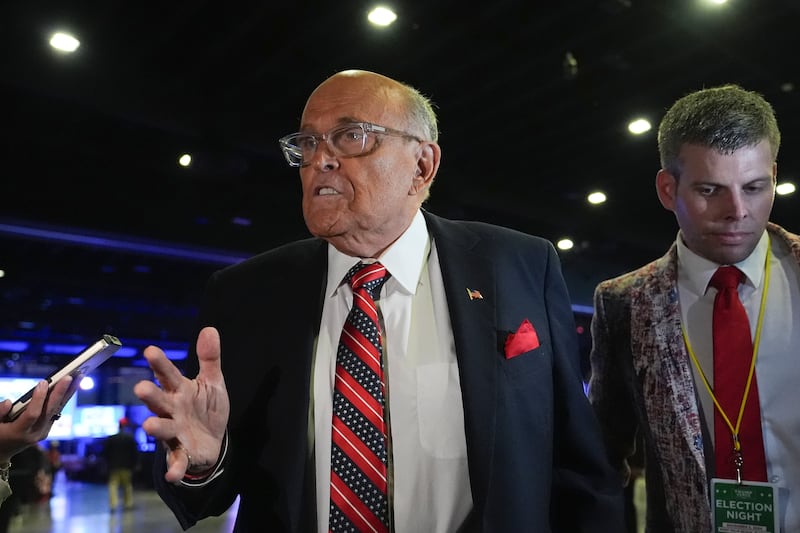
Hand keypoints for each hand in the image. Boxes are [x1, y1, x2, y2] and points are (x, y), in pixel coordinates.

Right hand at [0, 376, 75, 462]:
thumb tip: (8, 402)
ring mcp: (42, 432)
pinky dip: (64, 398)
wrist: (2, 451)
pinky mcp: (47, 428)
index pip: (32, 414)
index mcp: (18, 433)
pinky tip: (71, 386)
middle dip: (59, 393)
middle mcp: (34, 434)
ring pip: (56, 410)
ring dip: (68, 393)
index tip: (43, 382)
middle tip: (69, 377)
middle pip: (49, 411)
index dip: (38, 399)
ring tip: (78, 377)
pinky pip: (56, 411)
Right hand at [133, 326, 229, 483]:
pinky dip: (175, 469)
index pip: (167, 374)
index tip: (150, 350)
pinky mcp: (181, 454)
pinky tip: (173, 474)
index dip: (159, 363)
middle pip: (159, 401)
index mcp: (179, 391)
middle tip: (141, 387)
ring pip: (162, 430)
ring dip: (156, 428)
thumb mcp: (212, 382)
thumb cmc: (205, 408)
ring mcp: (175, 433)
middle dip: (150, 395)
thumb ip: (209, 358)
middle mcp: (172, 411)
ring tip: (149, 426)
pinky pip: (177, 462)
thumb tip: (209, 329)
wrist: (212, 442)